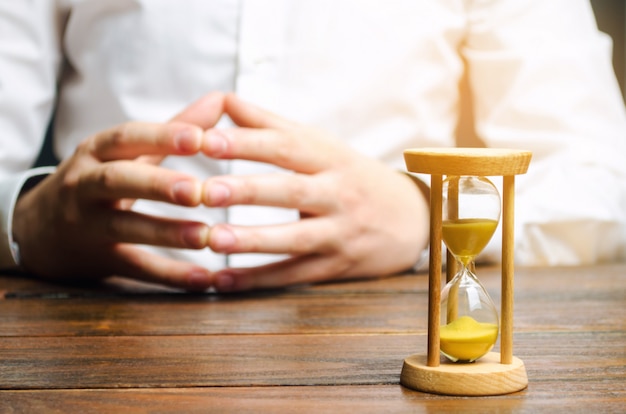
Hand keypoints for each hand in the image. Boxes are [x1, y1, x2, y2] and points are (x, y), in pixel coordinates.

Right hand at [13, 92, 223, 289]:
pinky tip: (203, 279)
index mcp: (98, 151)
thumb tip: (221, 99)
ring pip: (125, 226)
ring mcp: (89, 223)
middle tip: (199, 191)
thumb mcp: (126, 151)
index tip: (200, 137)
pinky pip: (135, 267)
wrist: (38, 229)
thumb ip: (174, 128)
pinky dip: (169, 275)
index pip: (128, 137)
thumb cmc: (97, 180)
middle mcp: (87, 184)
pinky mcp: (98, 258)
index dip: (163, 136)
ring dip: (167, 233)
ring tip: (207, 237)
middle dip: (159, 185)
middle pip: (120, 180)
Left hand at [202, 94, 429, 291]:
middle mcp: (338, 194)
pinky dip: (259, 280)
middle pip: (292, 191)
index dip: (247, 143)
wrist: (409, 219)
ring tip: (212, 240)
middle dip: (248, 191)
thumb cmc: (350, 176)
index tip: (205, 141)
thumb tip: (222, 99)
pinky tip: (222, 280)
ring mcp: (340, 233)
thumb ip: (270, 125)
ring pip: (295, 239)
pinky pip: (294, 275)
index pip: (286, 147)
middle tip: (204, 191)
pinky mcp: (336, 266)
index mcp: (330, 158)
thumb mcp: (321, 145)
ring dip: (253, 240)